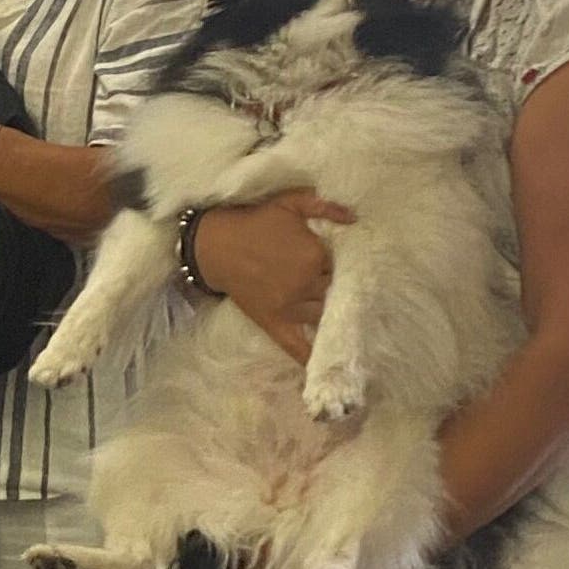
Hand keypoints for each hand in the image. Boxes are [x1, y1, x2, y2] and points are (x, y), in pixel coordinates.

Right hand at [192, 191, 354, 363]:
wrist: (214, 245)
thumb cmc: (253, 221)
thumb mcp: (288, 203)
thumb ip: (322, 206)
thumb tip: (354, 218)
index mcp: (314, 255)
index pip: (337, 263)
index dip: (329, 259)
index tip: (321, 256)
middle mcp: (307, 284)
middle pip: (332, 288)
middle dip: (328, 282)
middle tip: (318, 276)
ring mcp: (291, 307)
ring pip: (323, 312)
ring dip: (326, 309)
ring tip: (330, 308)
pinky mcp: (275, 323)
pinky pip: (297, 344)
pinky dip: (310, 356)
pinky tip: (322, 366)